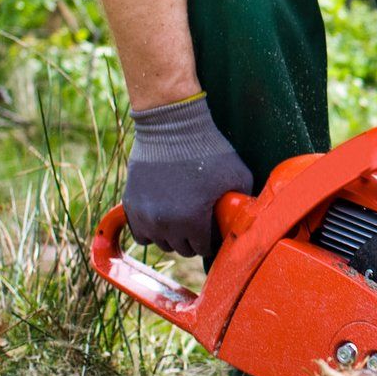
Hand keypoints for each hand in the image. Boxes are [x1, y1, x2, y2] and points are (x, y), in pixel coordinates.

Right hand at [124, 94, 252, 258]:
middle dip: (193, 239)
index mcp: (192, 221)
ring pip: (161, 243)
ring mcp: (145, 215)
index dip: (211, 238)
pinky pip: (139, 234)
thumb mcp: (238, 175)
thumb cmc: (207, 149)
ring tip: (181, 218)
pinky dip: (151, 230)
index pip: (203, 249)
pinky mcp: (130, 205)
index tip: (213, 226)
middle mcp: (165, 224)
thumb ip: (242, 202)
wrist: (171, 126)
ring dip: (172, 236)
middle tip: (199, 220)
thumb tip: (246, 219)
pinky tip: (162, 217)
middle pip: (182, 249)